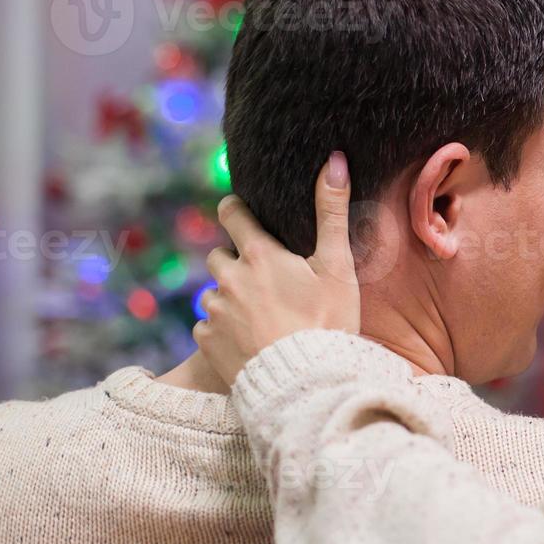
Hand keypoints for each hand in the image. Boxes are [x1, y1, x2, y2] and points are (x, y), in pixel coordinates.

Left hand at [194, 152, 360, 383]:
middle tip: (267, 283)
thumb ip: (332, 211)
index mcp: (258, 254)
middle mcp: (228, 278)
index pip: (231, 213)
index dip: (235, 210)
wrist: (308, 383)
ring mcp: (214, 311)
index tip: (241, 214)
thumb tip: (335, 160)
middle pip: (219, 256)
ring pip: (215, 294)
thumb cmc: (328, 321)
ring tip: (263, 319)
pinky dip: (224, 332)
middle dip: (237, 264)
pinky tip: (250, 343)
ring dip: (232, 300)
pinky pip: (208, 328)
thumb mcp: (337, 265)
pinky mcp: (206, 342)